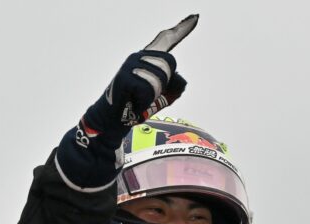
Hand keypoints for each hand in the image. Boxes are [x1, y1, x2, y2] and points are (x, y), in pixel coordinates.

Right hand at [79, 14, 198, 149]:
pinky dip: (143, 102)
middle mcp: (138, 57)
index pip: (167, 40)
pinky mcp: (125, 77)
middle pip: (169, 64)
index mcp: (147, 59)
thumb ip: (174, 88)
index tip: (196, 17)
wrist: (113, 119)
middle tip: (146, 95)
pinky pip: (147, 90)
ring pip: (158, 80)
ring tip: (137, 99)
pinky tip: (132, 102)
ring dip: (151, 96)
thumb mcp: (160, 97)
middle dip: (163, 85)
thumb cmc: (136, 106)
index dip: (182, 29)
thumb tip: (182, 80)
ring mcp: (130, 65)